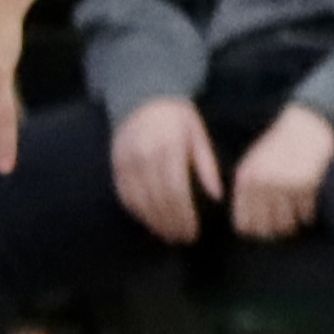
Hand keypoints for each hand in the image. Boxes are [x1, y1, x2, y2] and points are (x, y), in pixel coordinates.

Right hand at [110, 93, 223, 245]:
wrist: (143, 94)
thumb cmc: (177, 116)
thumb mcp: (198, 136)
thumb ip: (206, 165)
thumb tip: (217, 196)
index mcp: (169, 148)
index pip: (175, 191)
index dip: (183, 215)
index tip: (192, 232)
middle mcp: (145, 156)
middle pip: (157, 199)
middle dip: (170, 223)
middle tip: (182, 239)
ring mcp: (127, 160)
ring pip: (139, 199)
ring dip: (153, 221)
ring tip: (166, 235)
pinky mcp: (116, 163)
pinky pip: (124, 192)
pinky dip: (135, 210)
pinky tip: (147, 220)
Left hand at [232, 103, 333, 241]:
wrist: (306, 125)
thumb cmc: (279, 147)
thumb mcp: (253, 164)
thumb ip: (247, 191)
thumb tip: (247, 228)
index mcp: (245, 180)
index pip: (245, 224)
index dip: (256, 232)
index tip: (265, 229)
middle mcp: (262, 184)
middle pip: (268, 229)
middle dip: (277, 232)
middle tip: (284, 225)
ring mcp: (284, 185)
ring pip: (289, 225)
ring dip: (294, 224)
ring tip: (297, 215)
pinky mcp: (307, 185)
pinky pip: (307, 216)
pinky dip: (309, 215)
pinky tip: (309, 203)